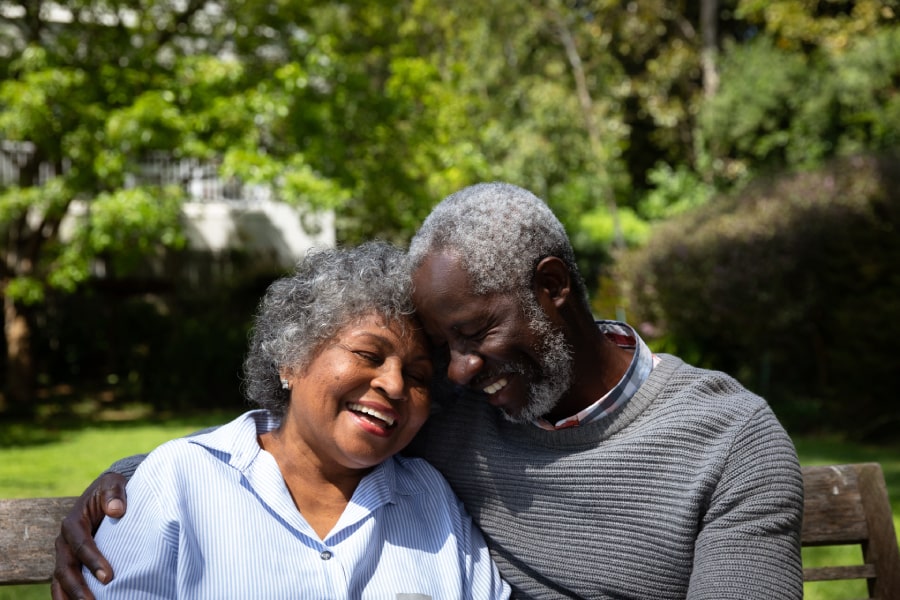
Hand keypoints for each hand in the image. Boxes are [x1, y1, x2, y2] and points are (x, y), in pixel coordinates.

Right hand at [50, 472, 127, 599]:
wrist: (106, 495)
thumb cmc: (111, 491)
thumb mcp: (112, 485)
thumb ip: (114, 494)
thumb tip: (116, 510)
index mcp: (73, 522)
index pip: (81, 544)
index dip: (93, 561)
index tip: (108, 577)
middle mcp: (65, 541)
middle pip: (66, 568)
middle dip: (78, 587)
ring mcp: (66, 554)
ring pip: (61, 580)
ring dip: (70, 596)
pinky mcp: (71, 563)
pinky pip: (63, 584)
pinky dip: (67, 597)